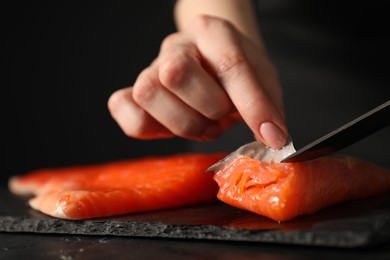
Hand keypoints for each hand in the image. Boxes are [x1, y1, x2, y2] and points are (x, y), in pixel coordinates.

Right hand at [108, 15, 286, 148]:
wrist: (210, 59)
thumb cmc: (236, 70)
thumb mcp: (262, 80)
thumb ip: (268, 107)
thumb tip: (273, 141)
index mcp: (213, 32)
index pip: (230, 64)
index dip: (252, 105)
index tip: (270, 135)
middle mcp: (177, 46)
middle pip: (175, 72)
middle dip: (207, 108)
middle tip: (221, 118)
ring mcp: (150, 67)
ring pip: (148, 92)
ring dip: (183, 123)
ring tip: (203, 125)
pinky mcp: (134, 91)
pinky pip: (124, 109)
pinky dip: (146, 126)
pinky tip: (172, 127)